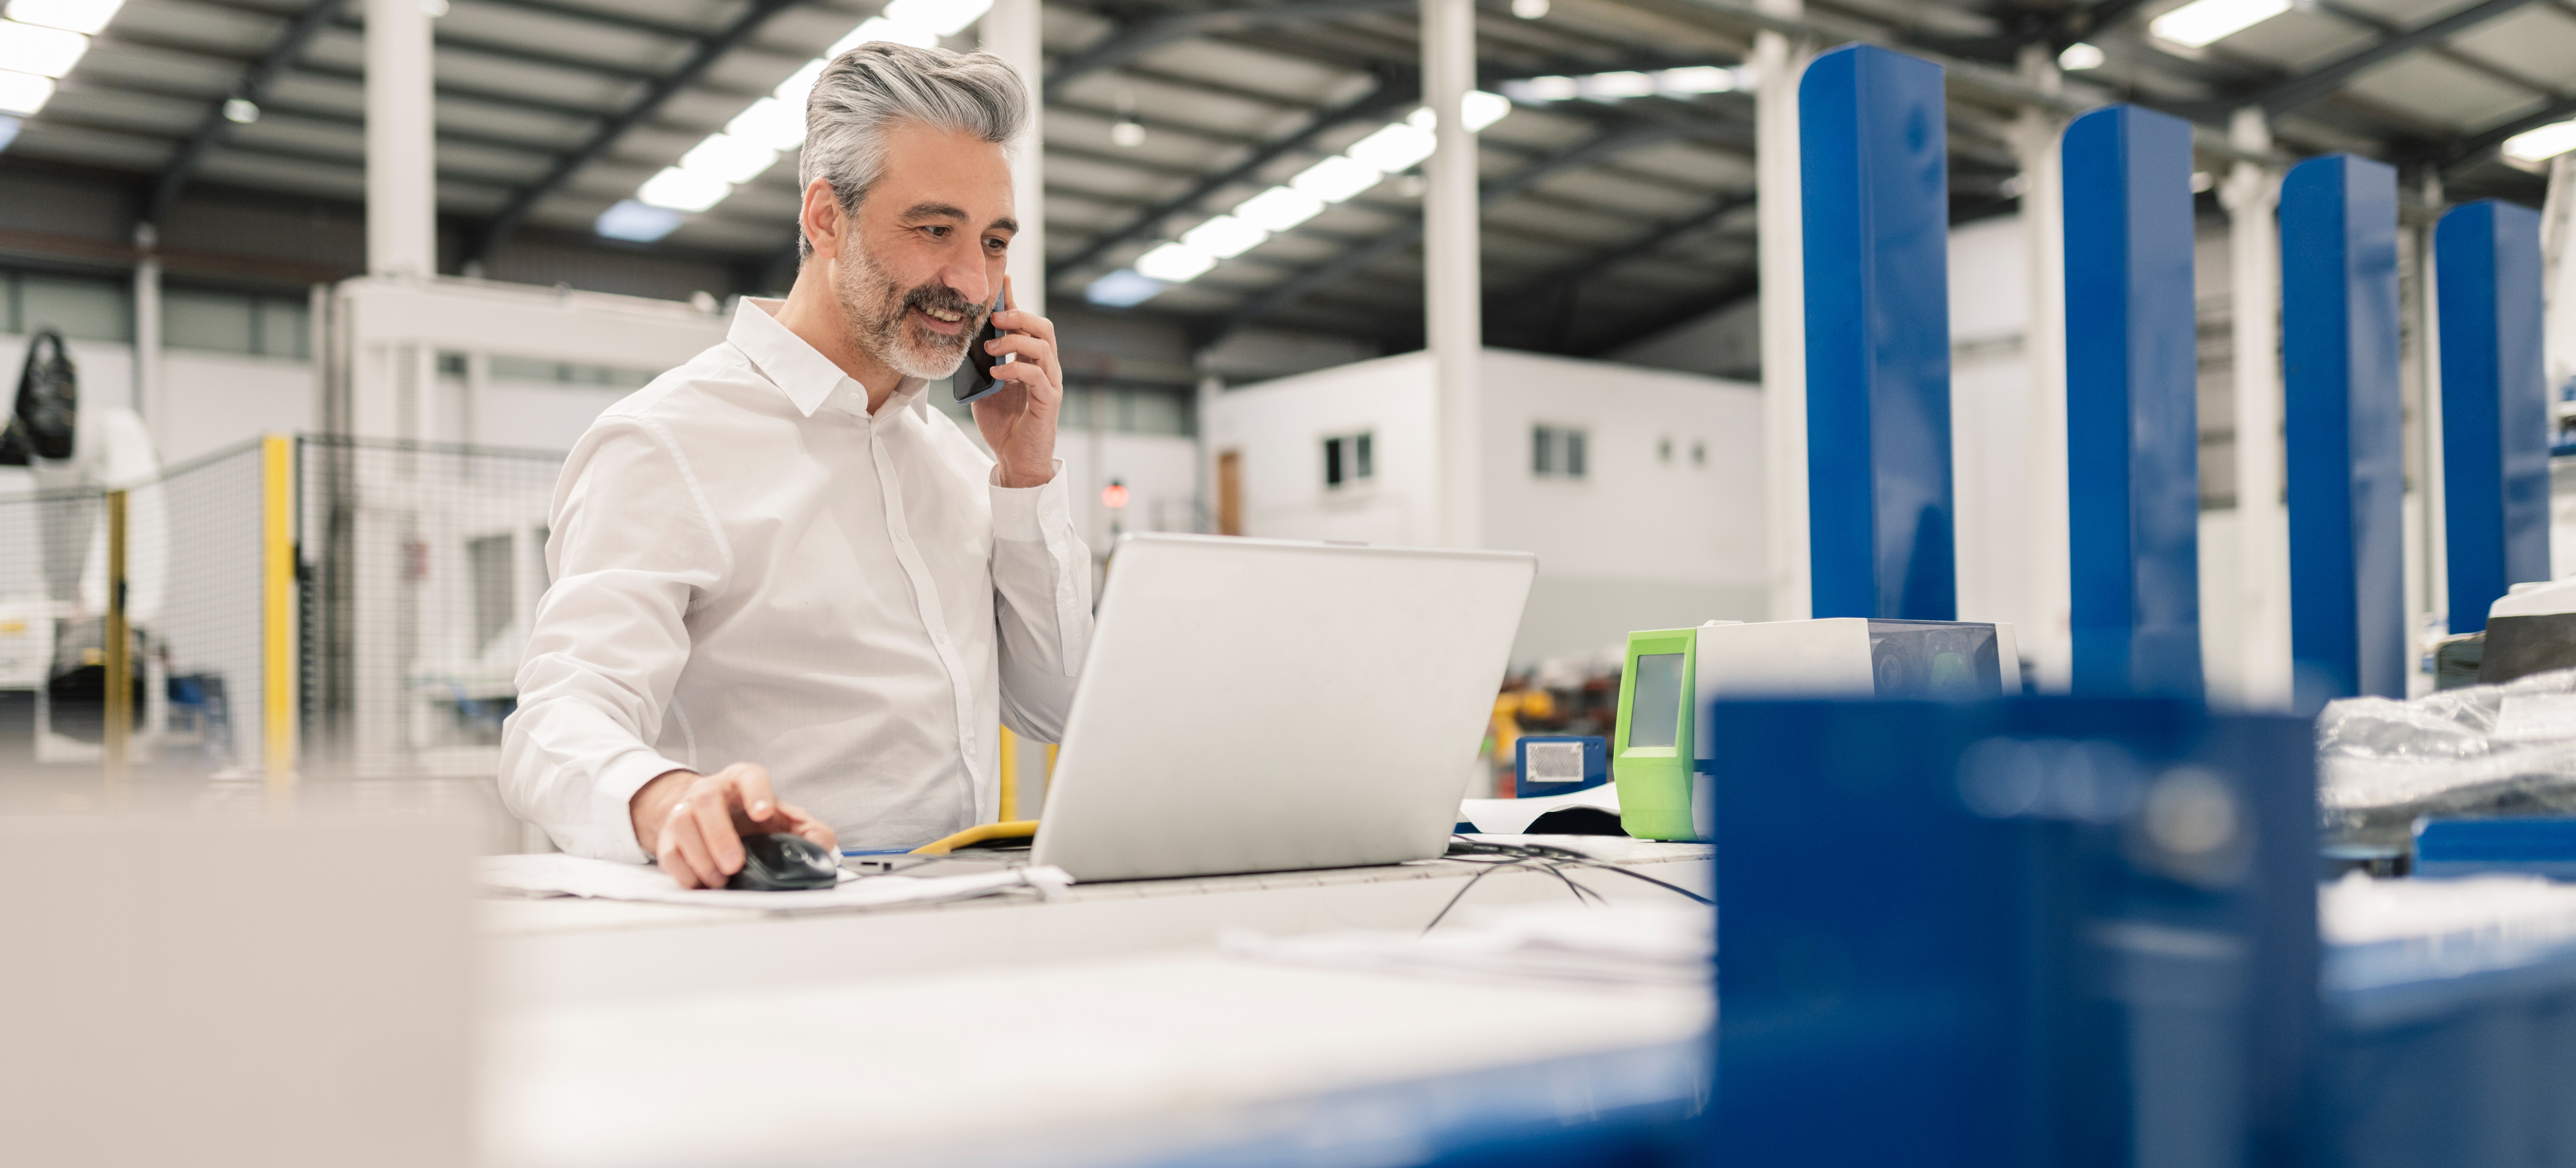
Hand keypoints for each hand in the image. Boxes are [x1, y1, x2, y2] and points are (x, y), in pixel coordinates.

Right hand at [628, 763, 837, 888]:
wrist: (712, 820)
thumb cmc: (752, 820)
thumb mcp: (786, 820)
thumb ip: (810, 831)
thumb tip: (821, 846)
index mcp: (742, 781)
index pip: (750, 776)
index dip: (756, 792)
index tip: (764, 812)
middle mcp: (710, 791)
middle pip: (706, 801)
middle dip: (720, 835)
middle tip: (735, 864)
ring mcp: (685, 811)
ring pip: (682, 824)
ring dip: (700, 856)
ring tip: (721, 879)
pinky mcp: (669, 836)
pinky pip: (668, 851)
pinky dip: (683, 871)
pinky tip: (701, 883)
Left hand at [971, 275, 1063, 488]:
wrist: (1015, 460)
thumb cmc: (1002, 424)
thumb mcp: (984, 386)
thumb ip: (980, 364)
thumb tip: (964, 338)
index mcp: (1030, 361)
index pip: (1027, 324)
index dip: (1015, 301)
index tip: (1002, 281)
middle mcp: (1045, 368)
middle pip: (1043, 328)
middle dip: (1020, 316)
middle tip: (995, 316)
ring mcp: (1050, 383)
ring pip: (1043, 347)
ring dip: (1015, 340)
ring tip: (991, 347)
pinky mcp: (1049, 401)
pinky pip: (1037, 376)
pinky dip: (1016, 369)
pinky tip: (997, 373)